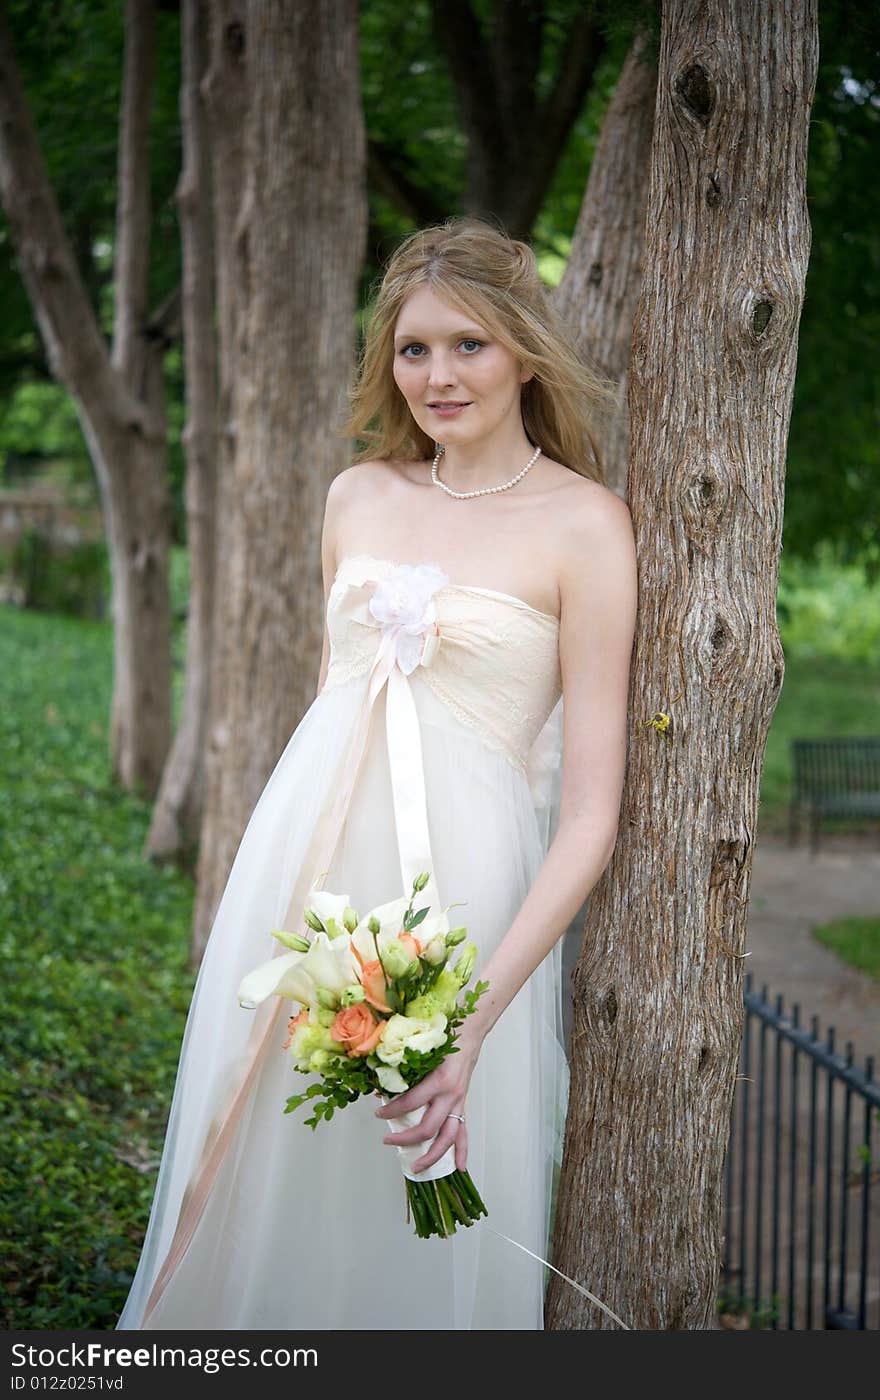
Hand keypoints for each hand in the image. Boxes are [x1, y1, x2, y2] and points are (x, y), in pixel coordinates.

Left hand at [374, 1029, 481, 1173]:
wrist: (469, 1032)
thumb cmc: (445, 1036)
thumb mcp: (422, 1050)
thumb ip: (403, 1069)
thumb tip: (380, 1086)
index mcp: (439, 1080)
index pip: (410, 1104)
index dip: (391, 1111)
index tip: (378, 1114)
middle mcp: (451, 1095)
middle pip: (428, 1128)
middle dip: (406, 1139)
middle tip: (387, 1141)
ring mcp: (458, 1103)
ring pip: (448, 1138)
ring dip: (433, 1155)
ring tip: (417, 1167)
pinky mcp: (462, 1105)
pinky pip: (463, 1132)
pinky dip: (462, 1151)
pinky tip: (459, 1167)